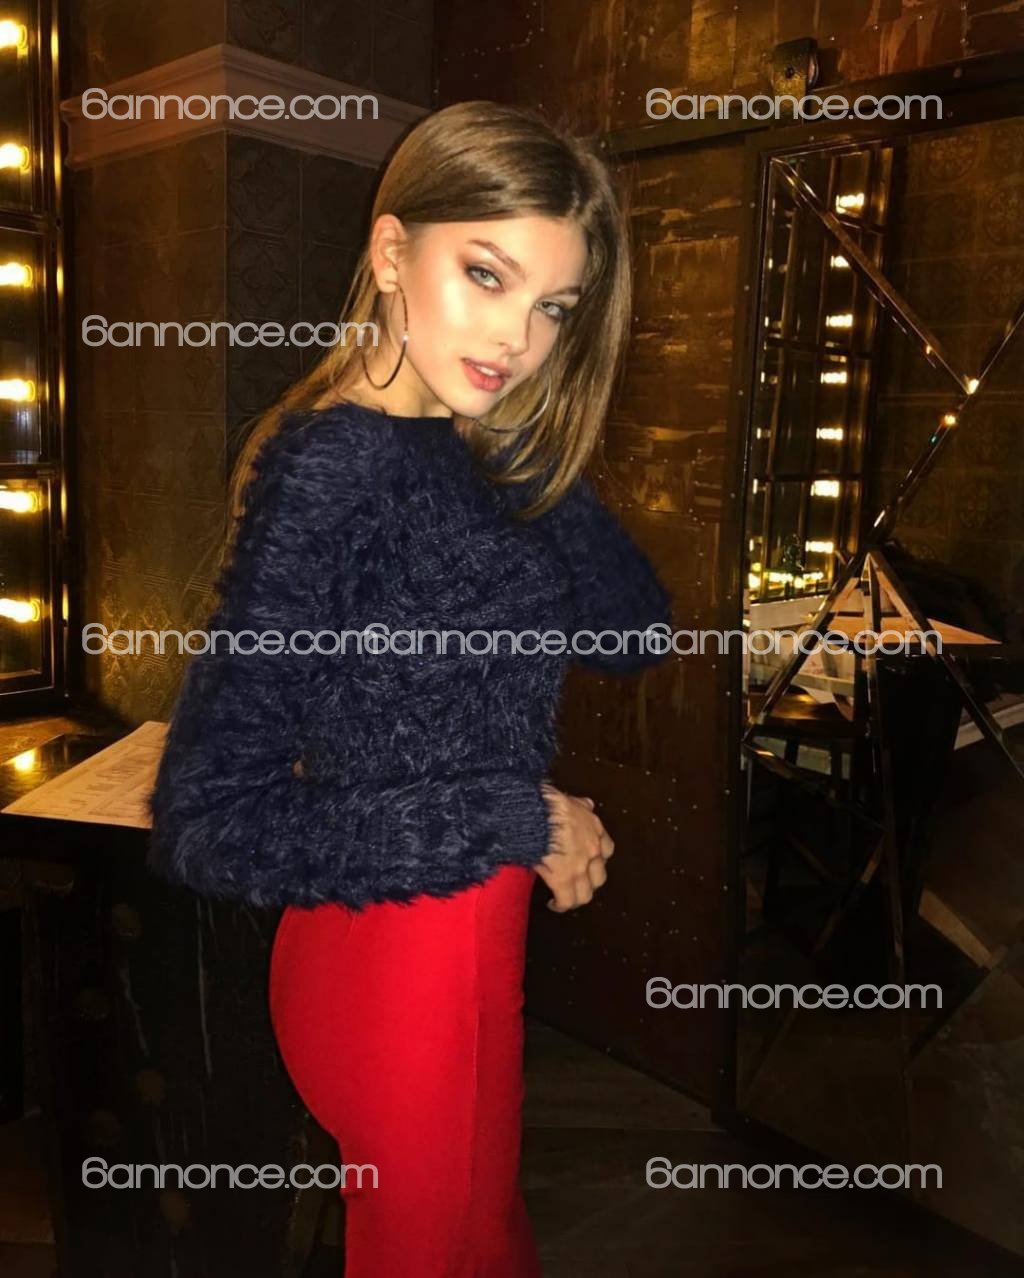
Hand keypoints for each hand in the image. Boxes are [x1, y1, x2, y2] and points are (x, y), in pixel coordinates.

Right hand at [535, 782, 615, 912]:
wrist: (535, 813)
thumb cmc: (547, 803)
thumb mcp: (570, 799)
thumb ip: (581, 806)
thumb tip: (586, 805)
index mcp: (594, 830)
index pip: (606, 851)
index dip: (597, 859)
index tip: (588, 862)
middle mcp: (592, 850)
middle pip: (599, 877)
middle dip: (589, 882)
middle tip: (576, 883)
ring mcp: (579, 867)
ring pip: (585, 894)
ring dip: (576, 898)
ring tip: (566, 899)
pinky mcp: (562, 880)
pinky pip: (566, 901)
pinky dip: (560, 905)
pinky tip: (553, 905)